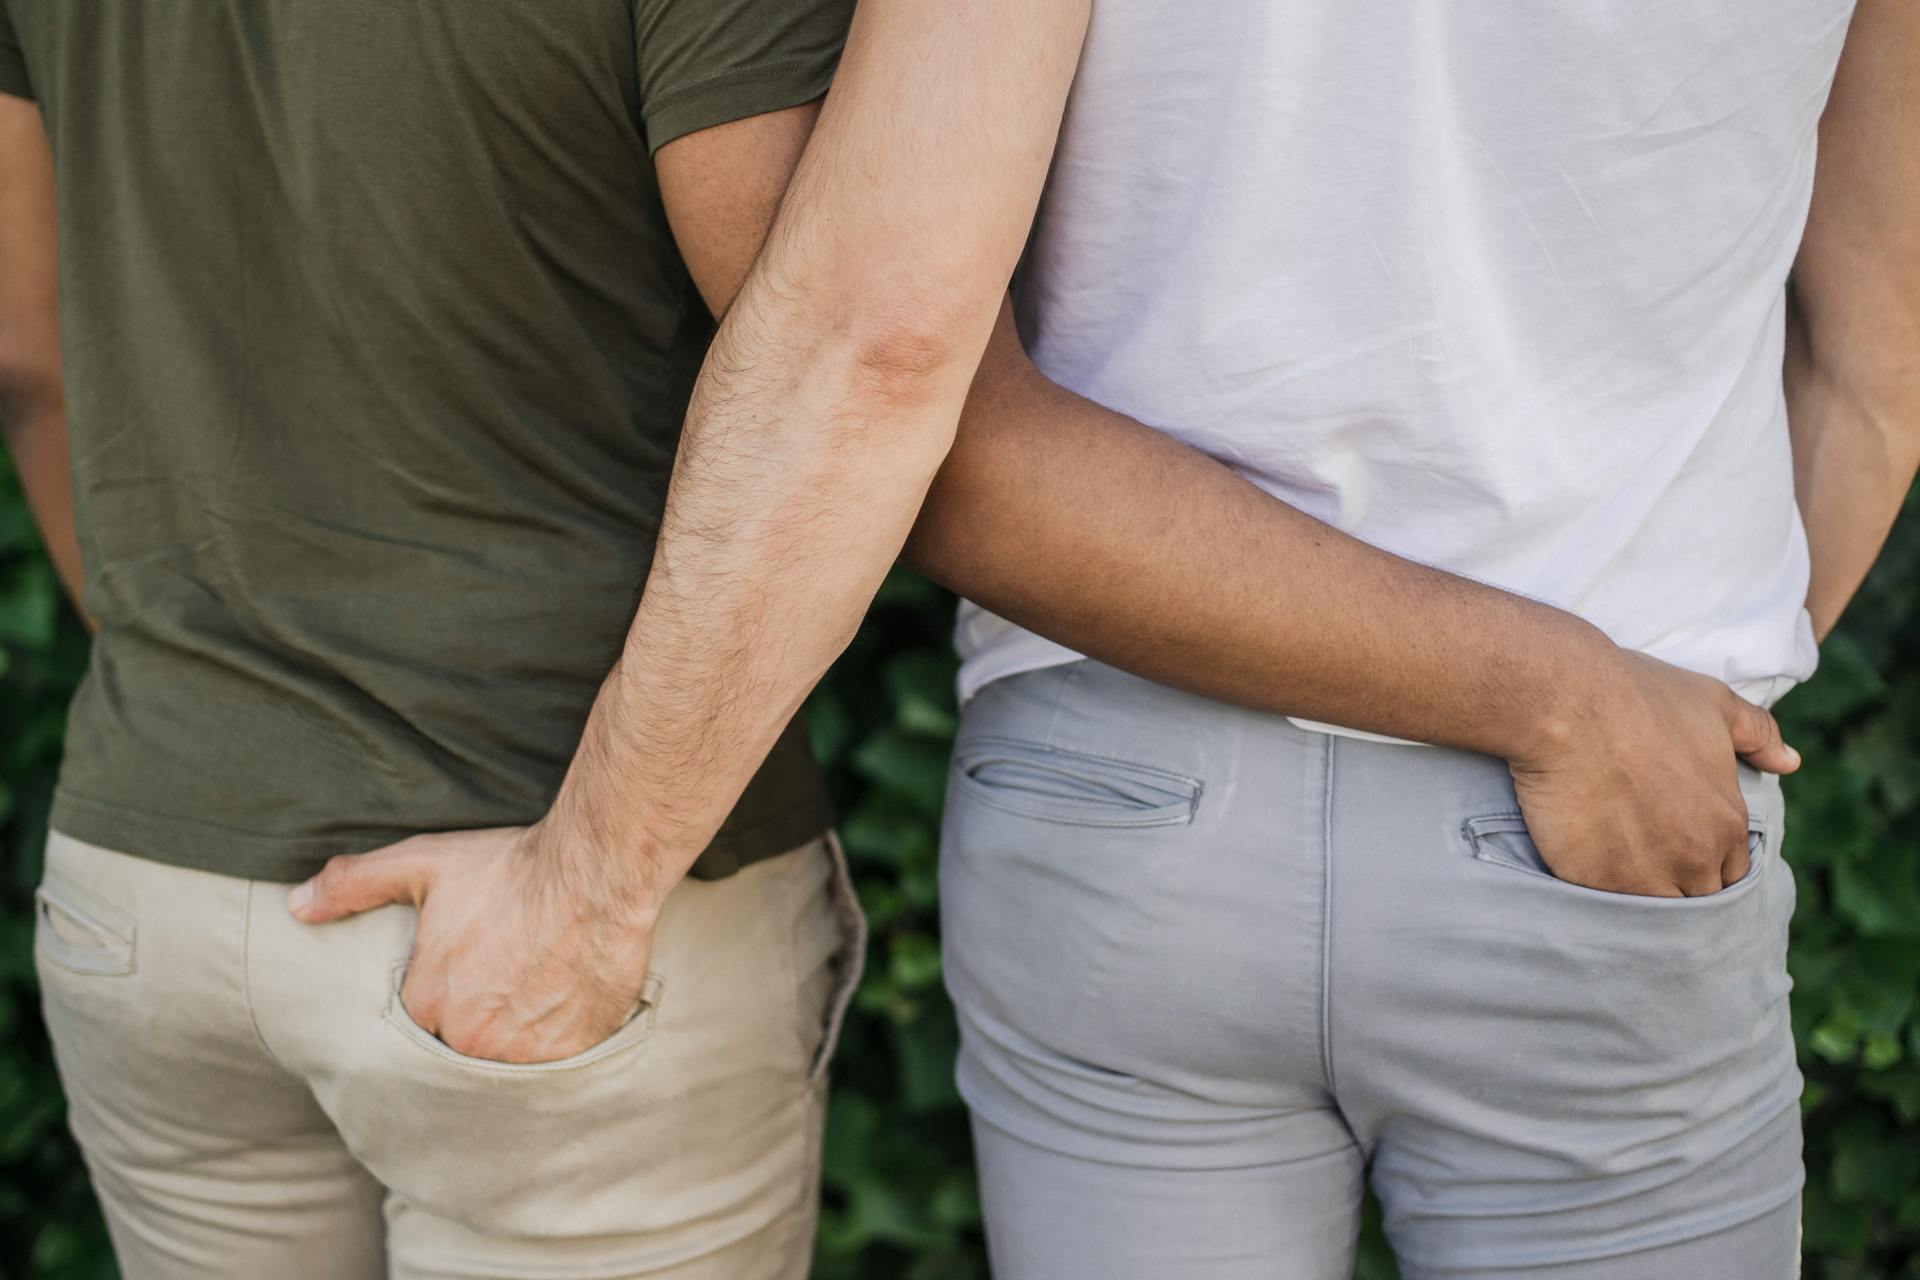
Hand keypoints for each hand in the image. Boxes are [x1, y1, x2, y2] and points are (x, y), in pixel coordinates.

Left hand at [285, 824, 659, 1063]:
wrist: (596, 873)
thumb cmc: (509, 868)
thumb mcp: (425, 863)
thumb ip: (354, 884)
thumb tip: (295, 906)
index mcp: (428, 1002)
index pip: (421, 1022)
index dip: (444, 995)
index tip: (468, 971)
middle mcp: (469, 1039)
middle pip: (461, 1045)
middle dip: (478, 1019)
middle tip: (503, 981)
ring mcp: (522, 1052)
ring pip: (506, 1061)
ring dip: (514, 1038)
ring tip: (533, 993)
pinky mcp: (571, 1054)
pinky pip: (552, 1067)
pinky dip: (555, 1044)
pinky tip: (563, 1005)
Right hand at [1509, 649, 1800, 896]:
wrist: (1568, 705)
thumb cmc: (1639, 696)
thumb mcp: (1712, 702)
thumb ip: (1758, 734)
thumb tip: (1791, 762)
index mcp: (1726, 823)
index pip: (1731, 874)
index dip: (1706, 866)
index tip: (1678, 853)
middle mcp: (1694, 858)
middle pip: (1697, 900)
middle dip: (1678, 889)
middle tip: (1644, 868)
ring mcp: (1645, 875)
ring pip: (1656, 914)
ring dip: (1642, 904)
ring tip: (1617, 883)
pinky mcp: (1596, 882)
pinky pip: (1607, 910)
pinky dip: (1600, 901)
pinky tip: (1588, 882)